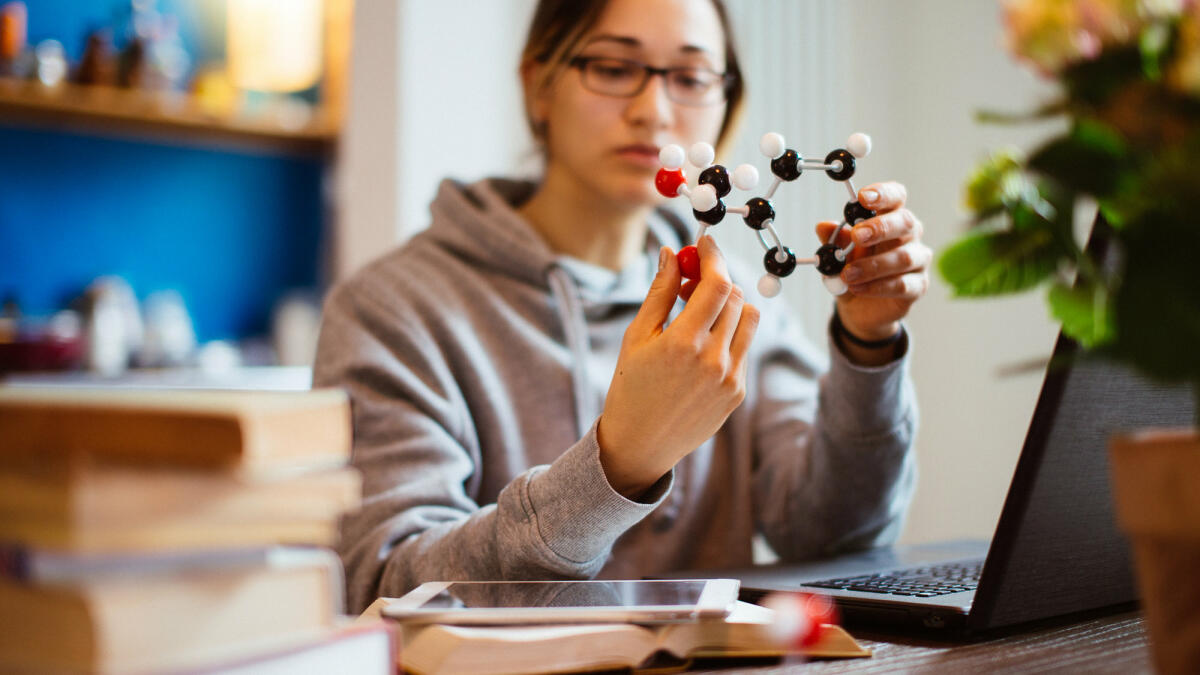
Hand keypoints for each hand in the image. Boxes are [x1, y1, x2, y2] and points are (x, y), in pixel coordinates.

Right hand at [597, 236, 759, 498]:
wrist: (640, 444)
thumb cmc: (630, 387)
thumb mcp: (636, 337)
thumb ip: (658, 293)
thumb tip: (671, 253)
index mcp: (683, 344)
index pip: (717, 284)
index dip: (714, 256)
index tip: (705, 243)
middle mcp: (713, 361)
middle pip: (736, 297)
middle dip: (718, 278)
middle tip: (693, 278)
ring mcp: (730, 379)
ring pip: (749, 318)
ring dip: (729, 303)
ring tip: (699, 310)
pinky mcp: (738, 392)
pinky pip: (744, 346)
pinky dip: (729, 333)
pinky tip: (702, 342)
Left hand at [816, 181, 930, 344]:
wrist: (860, 307)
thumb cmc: (854, 270)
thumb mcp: (837, 255)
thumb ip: (834, 240)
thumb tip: (822, 226)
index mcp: (891, 218)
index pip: (896, 197)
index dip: (883, 194)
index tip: (862, 197)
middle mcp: (909, 235)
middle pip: (906, 222)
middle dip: (880, 227)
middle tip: (858, 236)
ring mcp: (918, 260)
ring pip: (903, 257)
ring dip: (872, 266)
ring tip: (847, 274)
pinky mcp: (918, 286)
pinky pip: (903, 284)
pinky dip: (878, 287)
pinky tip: (858, 289)